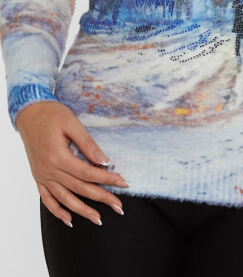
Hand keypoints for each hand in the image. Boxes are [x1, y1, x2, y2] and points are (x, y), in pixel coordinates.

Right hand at [15, 100, 129, 226]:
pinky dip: (57, 211)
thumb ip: (88, 144)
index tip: (123, 183)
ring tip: (98, 219)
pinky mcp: (38, 176)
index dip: (107, 179)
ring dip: (82, 211)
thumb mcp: (72, 123)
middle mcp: (49, 169)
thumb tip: (104, 161)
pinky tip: (69, 219)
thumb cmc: (51, 114)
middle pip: (79, 188)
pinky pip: (47, 199)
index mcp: (58, 156)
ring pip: (64, 198)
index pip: (88, 173)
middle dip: (101, 198)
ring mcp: (42, 175)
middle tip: (119, 206)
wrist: (29, 113)